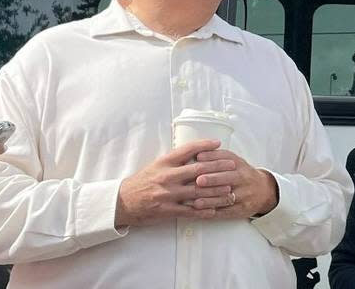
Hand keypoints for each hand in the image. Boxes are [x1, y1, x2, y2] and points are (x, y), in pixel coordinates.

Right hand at [115, 140, 237, 226]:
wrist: (122, 202)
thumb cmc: (143, 181)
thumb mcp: (157, 164)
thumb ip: (176, 160)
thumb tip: (198, 151)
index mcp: (165, 162)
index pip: (188, 150)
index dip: (205, 145)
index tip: (219, 143)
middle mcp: (168, 176)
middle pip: (198, 170)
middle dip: (217, 168)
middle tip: (232, 166)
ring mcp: (168, 194)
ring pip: (197, 192)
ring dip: (215, 191)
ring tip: (229, 189)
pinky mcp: (166, 210)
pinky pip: (188, 211)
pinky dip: (203, 210)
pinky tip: (214, 210)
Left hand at [190, 148, 278, 219]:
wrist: (263, 190)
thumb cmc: (242, 175)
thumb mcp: (234, 162)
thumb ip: (218, 157)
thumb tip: (197, 154)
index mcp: (239, 164)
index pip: (226, 158)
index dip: (212, 158)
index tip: (198, 159)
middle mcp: (242, 177)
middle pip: (228, 177)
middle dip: (212, 179)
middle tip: (198, 180)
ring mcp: (243, 194)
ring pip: (226, 197)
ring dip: (210, 200)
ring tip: (197, 201)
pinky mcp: (240, 209)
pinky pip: (226, 212)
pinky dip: (213, 213)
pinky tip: (203, 213)